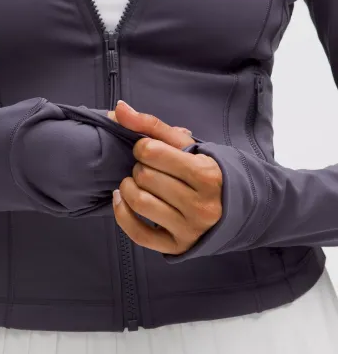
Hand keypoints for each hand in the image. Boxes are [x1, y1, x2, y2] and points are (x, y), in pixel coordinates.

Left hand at [110, 101, 222, 254]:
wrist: (235, 208)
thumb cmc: (208, 172)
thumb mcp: (187, 145)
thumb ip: (152, 125)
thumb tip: (118, 107)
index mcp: (206, 175)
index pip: (152, 152)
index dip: (143, 147)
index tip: (148, 150)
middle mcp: (201, 205)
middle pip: (144, 176)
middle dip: (139, 167)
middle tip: (147, 168)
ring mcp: (189, 229)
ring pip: (139, 202)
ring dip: (127, 187)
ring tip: (134, 182)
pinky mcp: (177, 246)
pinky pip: (138, 233)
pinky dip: (122, 213)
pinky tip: (122, 199)